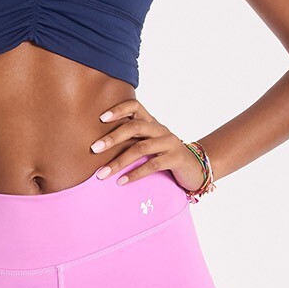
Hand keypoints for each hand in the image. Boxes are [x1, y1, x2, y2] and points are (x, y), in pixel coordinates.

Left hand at [88, 96, 207, 191]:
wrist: (195, 168)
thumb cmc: (164, 156)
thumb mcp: (148, 144)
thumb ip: (130, 141)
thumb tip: (98, 147)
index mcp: (151, 122)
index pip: (135, 106)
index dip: (118, 109)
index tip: (100, 118)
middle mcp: (160, 129)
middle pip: (134, 127)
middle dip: (112, 138)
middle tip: (94, 148)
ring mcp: (169, 143)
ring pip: (141, 148)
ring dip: (119, 162)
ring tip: (102, 174)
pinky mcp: (176, 159)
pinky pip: (153, 165)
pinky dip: (135, 173)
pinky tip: (121, 181)